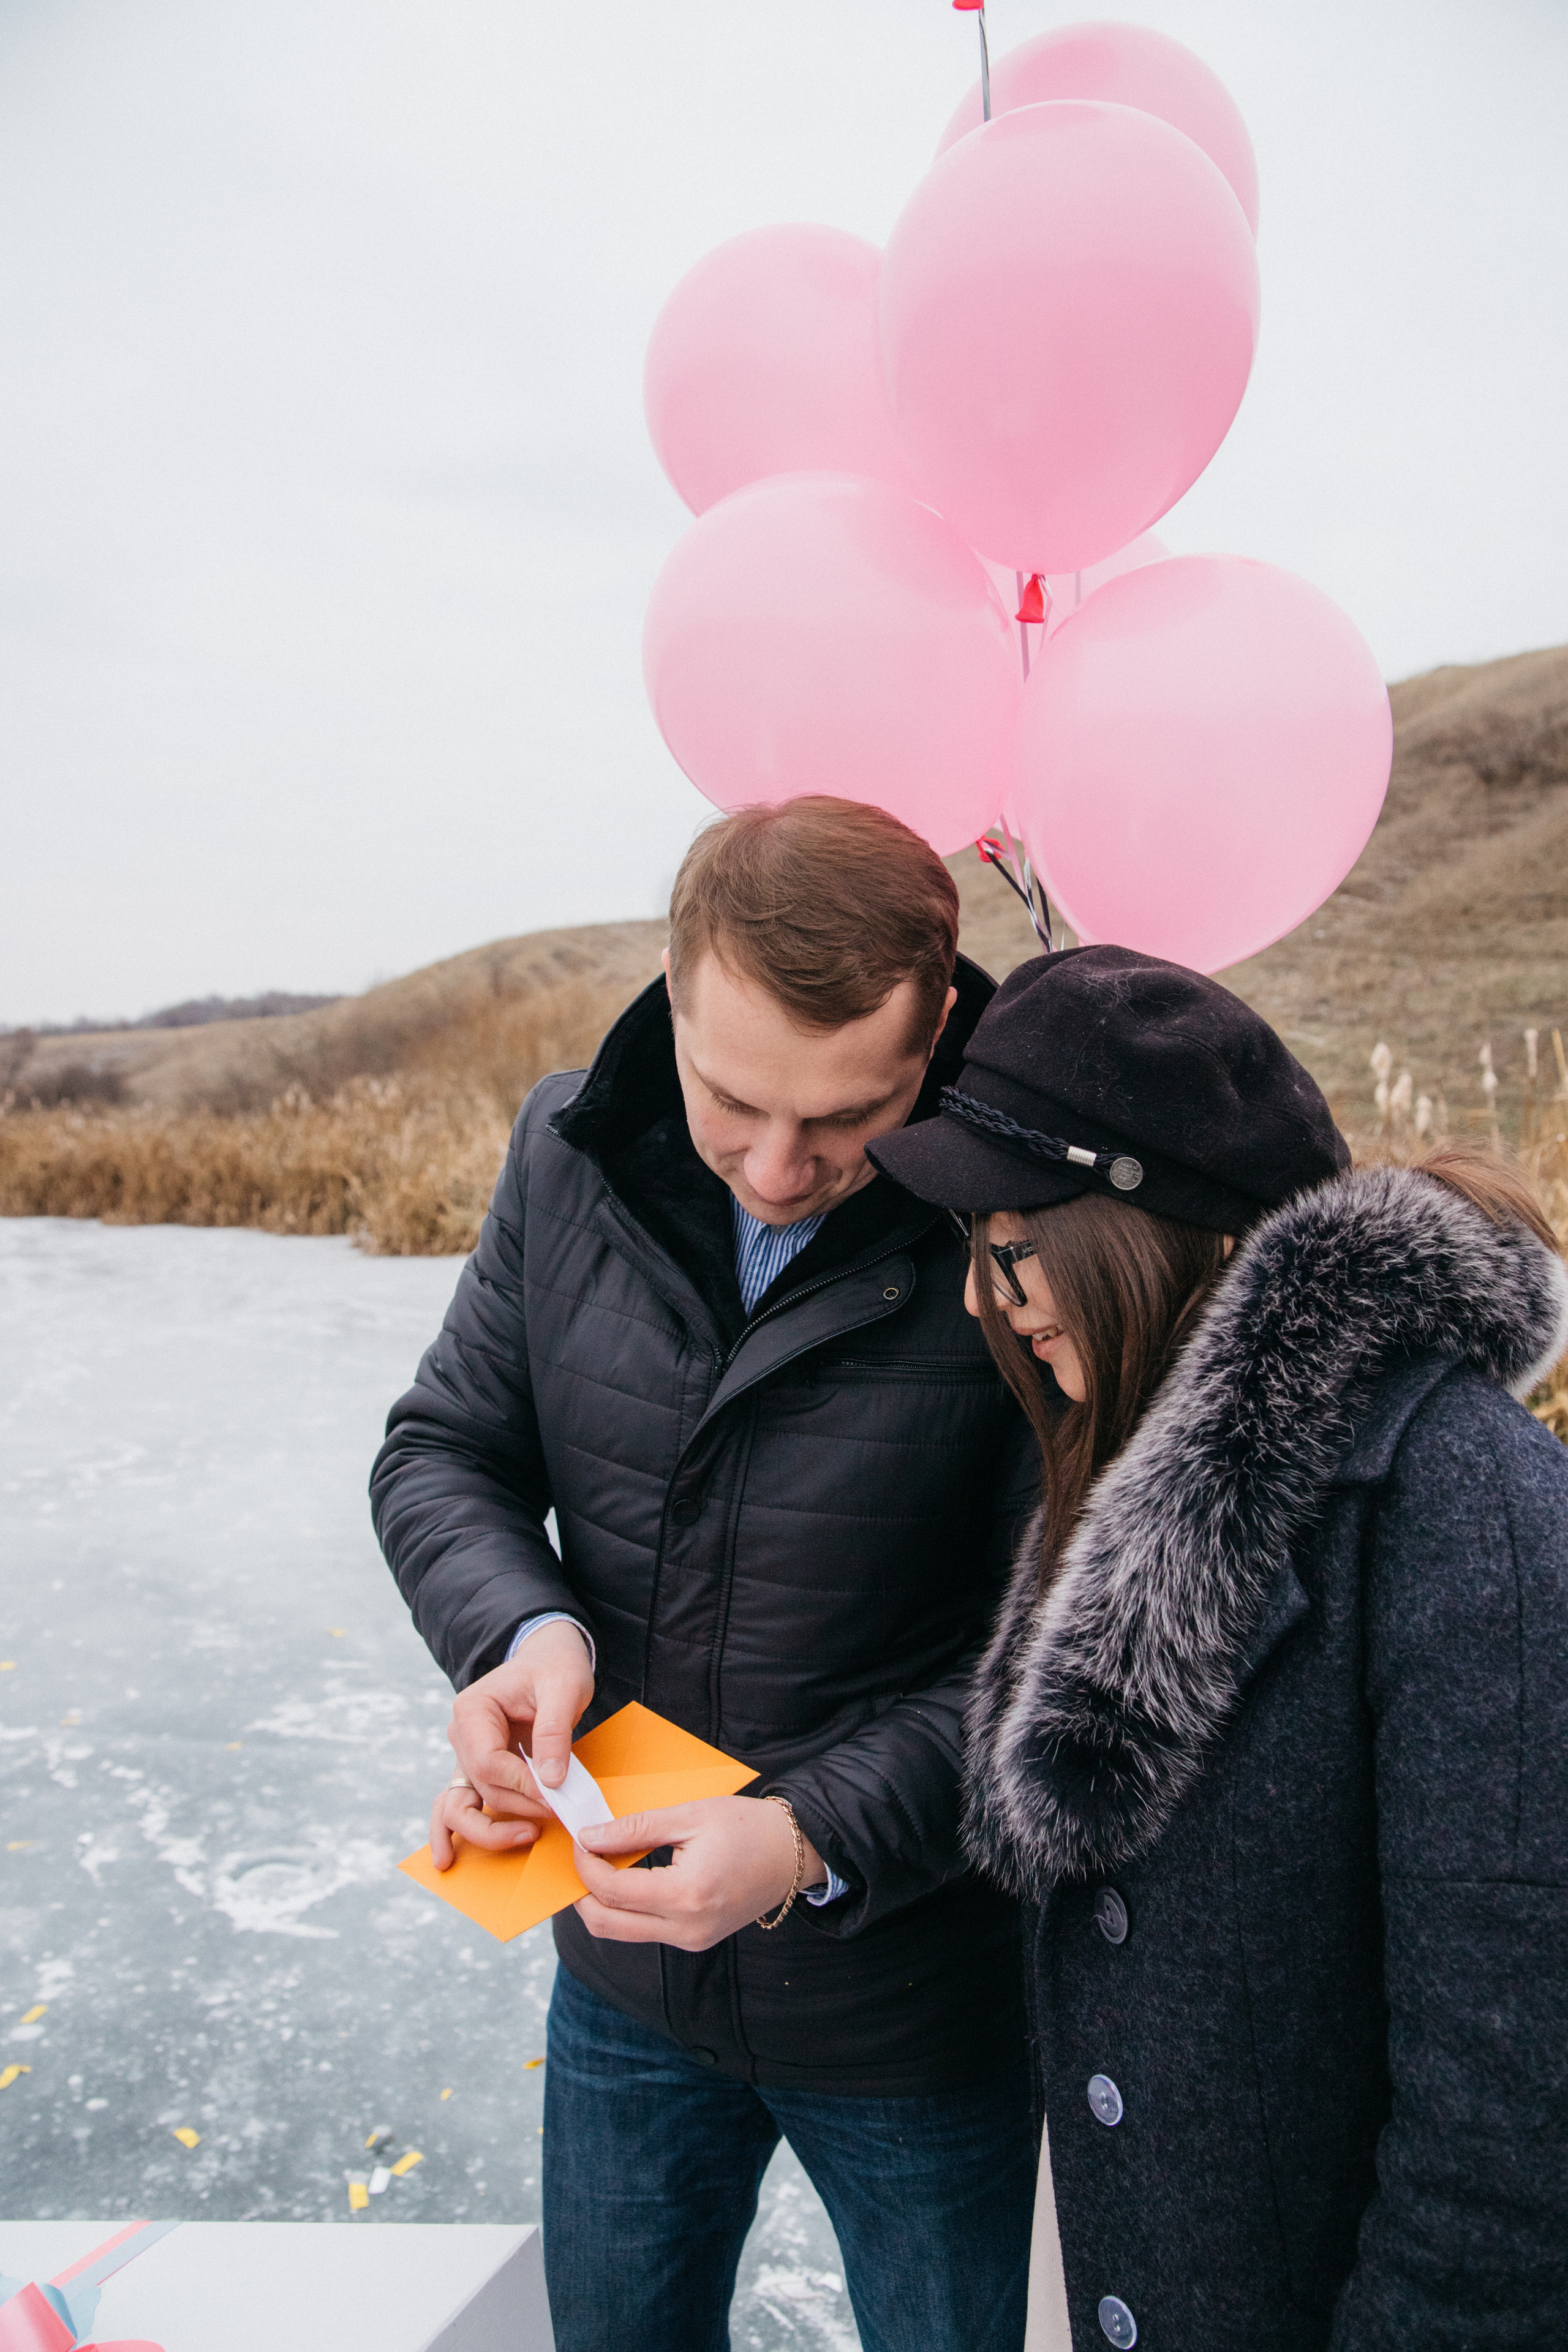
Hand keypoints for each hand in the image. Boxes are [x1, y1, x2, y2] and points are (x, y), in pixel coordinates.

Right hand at [430, 1620, 594, 1871]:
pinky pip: (459, 1806)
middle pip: (481, 1787)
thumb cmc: (556, 1668)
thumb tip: (550, 1781)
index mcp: (473, 1710)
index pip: (489, 1763)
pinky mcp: (477, 1772)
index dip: (522, 1786)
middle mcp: (461, 1735)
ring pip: (461, 1806)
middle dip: (520, 1807)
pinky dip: (454, 1832)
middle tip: (557, 1814)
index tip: (557, 1796)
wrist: (548, 1660)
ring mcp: (466, 1756)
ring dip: (489, 1830)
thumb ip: (554, 1732)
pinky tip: (447, 1859)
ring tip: (524, 1839)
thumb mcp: (564, 1688)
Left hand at [571, 1796, 826, 1950]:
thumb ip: (635, 1828)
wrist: (792, 1854)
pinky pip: (644, 1931)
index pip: (612, 1891)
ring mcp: (691, 1940)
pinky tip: (628, 1876)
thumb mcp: (689, 1816)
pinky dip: (626, 1908)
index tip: (580, 1837)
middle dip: (582, 1891)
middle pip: (606, 1924)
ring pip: (621, 1932)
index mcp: (687, 1894)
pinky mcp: (694, 1941)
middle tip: (582, 1855)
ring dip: (601, 1901)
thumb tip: (589, 1836)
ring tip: (602, 1862)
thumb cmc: (746, 1826)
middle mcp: (686, 1928)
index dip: (585, 1864)